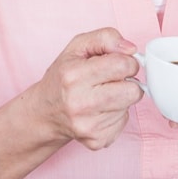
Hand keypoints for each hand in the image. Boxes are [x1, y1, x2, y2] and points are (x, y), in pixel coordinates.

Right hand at [32, 27, 143, 149]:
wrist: (44, 113)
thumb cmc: (62, 78)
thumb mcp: (77, 47)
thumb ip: (105, 38)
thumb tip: (131, 49)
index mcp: (74, 76)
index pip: (123, 65)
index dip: (126, 61)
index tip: (118, 64)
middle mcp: (79, 103)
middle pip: (132, 91)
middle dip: (128, 82)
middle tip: (112, 81)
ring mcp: (88, 125)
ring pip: (129, 106)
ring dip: (121, 98)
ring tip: (101, 95)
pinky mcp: (96, 141)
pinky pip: (123, 122)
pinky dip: (116, 115)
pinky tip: (99, 111)